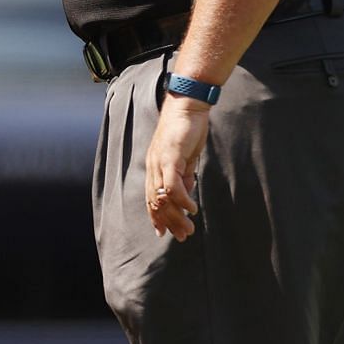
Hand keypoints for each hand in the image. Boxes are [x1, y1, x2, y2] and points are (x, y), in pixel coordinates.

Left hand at [145, 95, 209, 239]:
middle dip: (168, 222)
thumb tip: (185, 195)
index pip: (151, 198)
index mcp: (155, 167)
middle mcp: (153, 166)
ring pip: (163, 197)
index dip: (156, 216)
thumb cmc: (186, 132)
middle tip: (181, 236)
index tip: (164, 232)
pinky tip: (191, 209)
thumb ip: (184, 176)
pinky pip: (173, 184)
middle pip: (156, 202)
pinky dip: (181, 199)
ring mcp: (160, 162)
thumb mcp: (185, 159)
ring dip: (176, 216)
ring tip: (188, 229)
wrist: (187, 107)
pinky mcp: (171, 157)